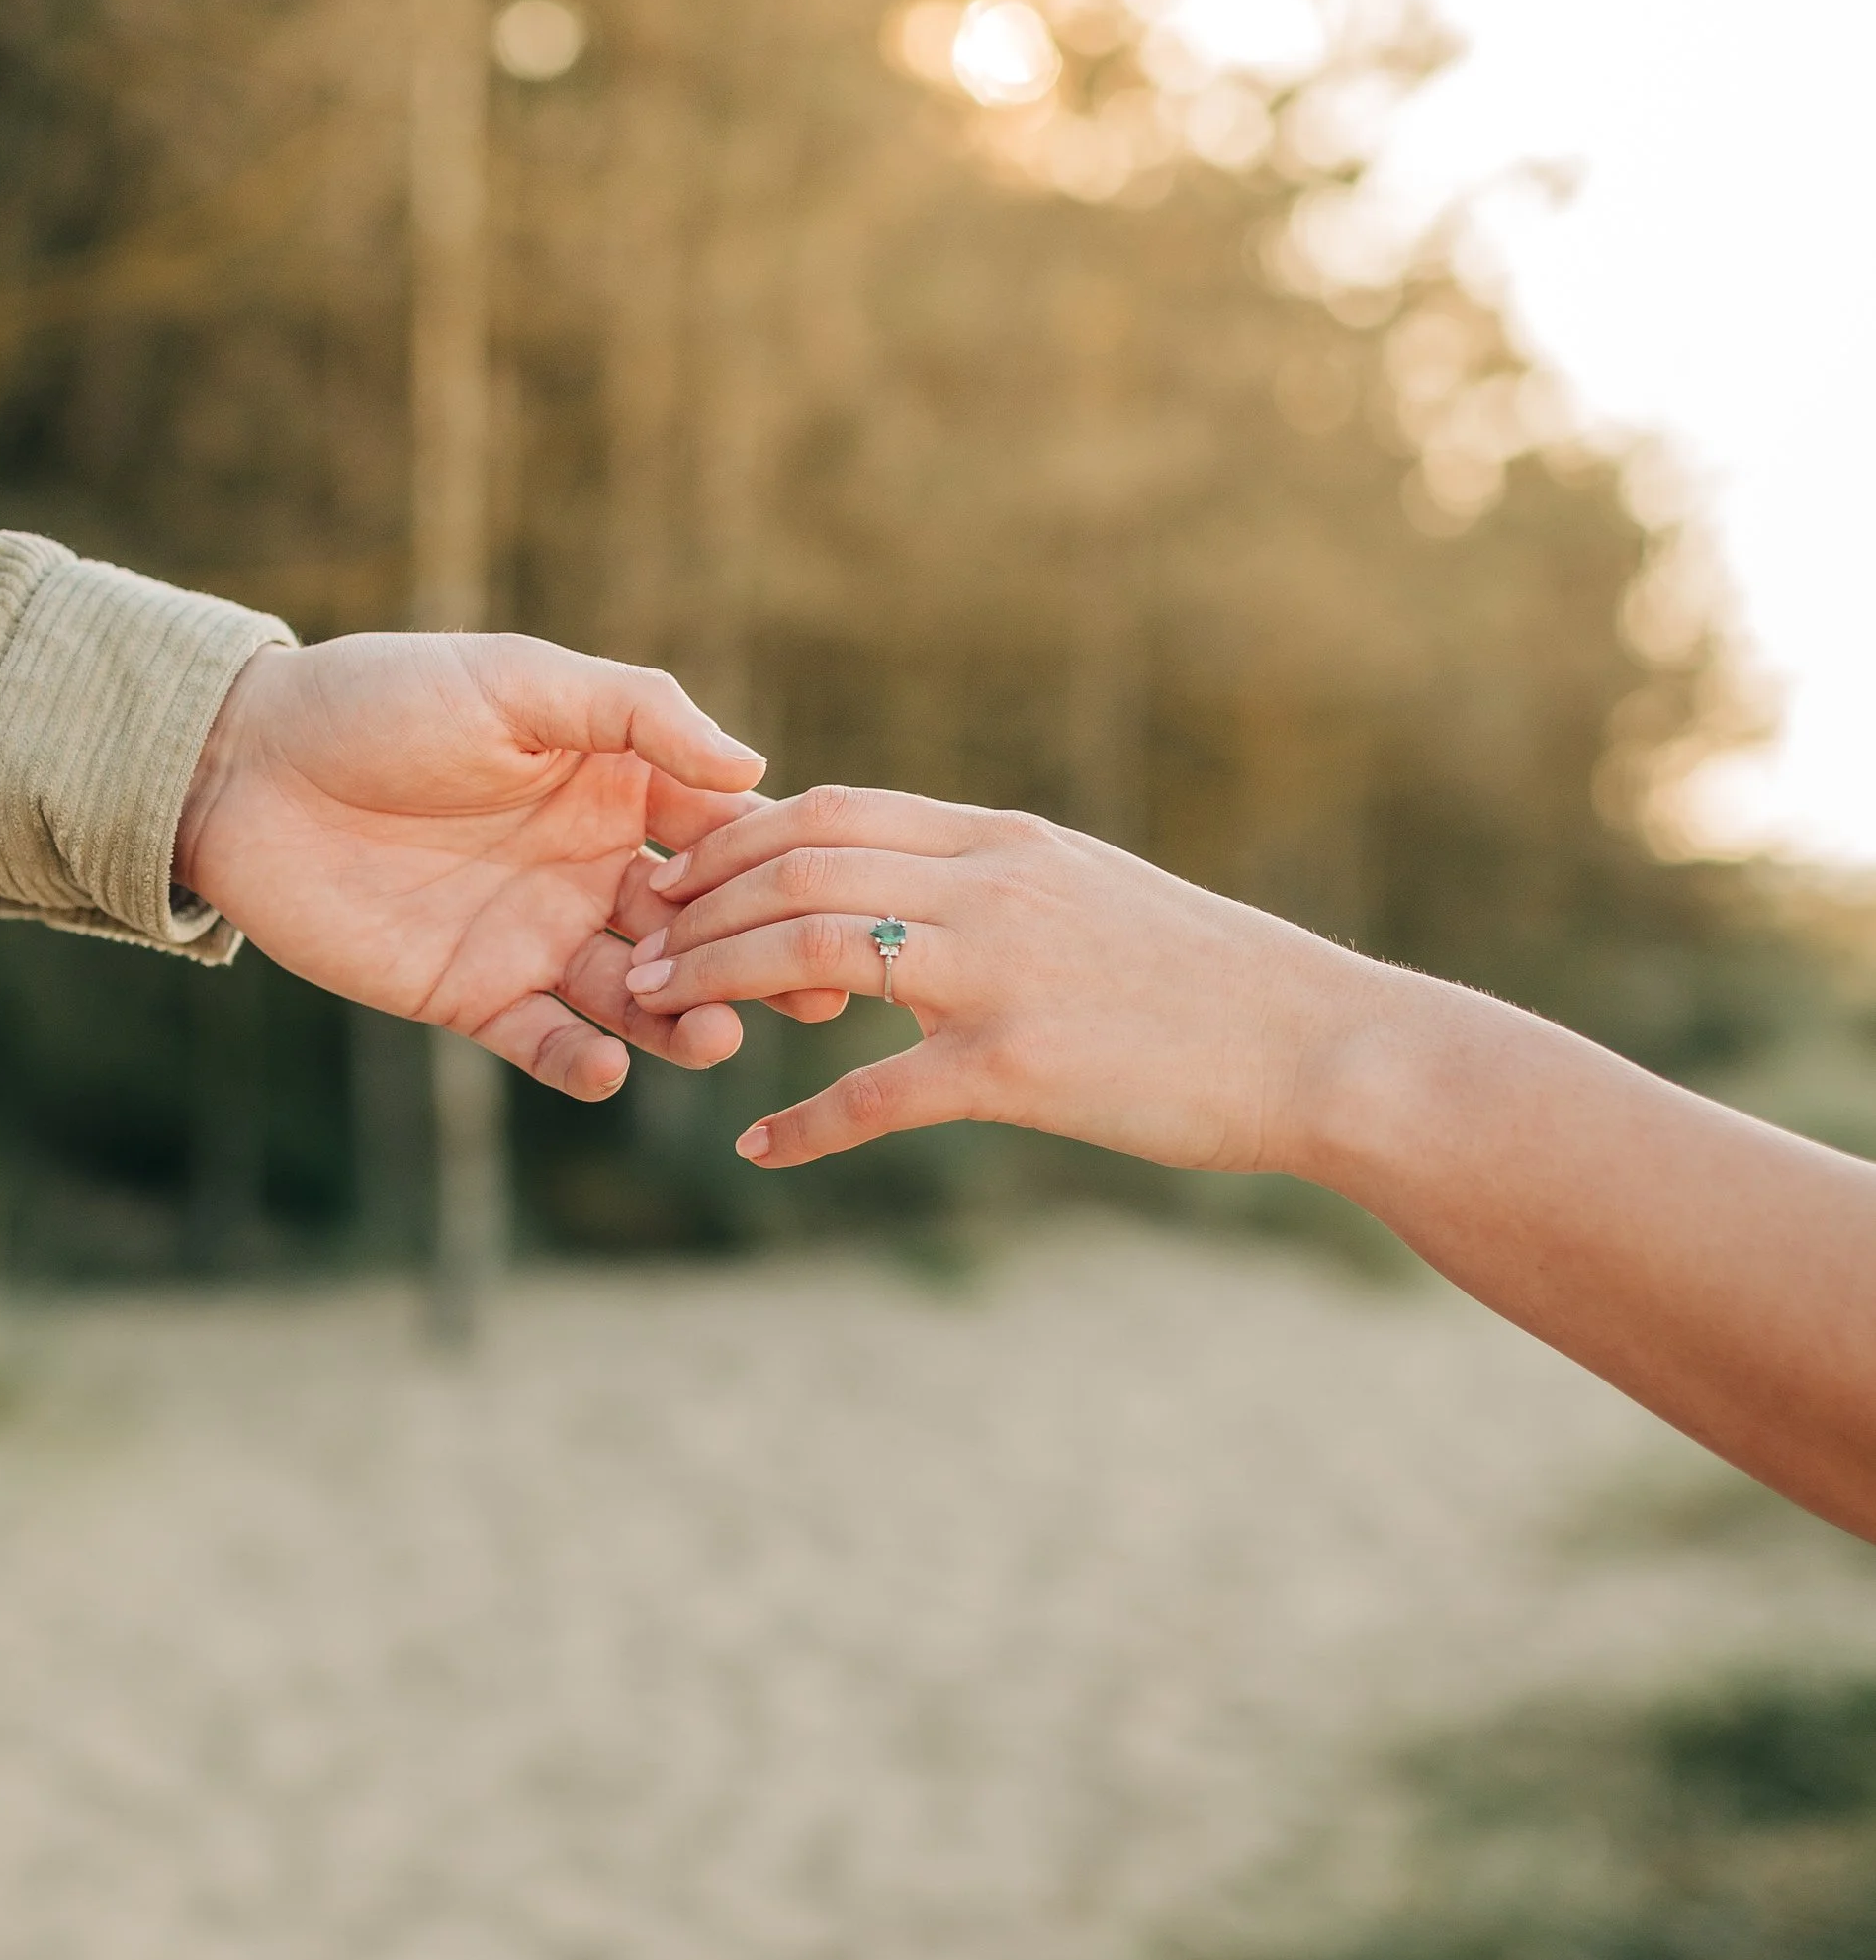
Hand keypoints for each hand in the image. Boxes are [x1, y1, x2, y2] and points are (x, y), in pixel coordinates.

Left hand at [175, 632, 779, 1099]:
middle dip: (750, 964)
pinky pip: (545, 1043)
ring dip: (680, 1021)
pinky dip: (582, 1061)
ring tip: (712, 1038)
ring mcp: (535, 938)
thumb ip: (636, 713)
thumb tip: (754, 765)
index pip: (720, 836)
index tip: (831, 899)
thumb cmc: (380, 700)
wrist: (245, 768)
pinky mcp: (472, 996)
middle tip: (806, 998)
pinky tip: (609, 1064)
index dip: (774, 870)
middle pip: (696, 931)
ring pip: (636, 996)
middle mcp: (590, 870)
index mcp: (614, 788)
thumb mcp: (518, 680)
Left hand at [618, 784, 1363, 1167]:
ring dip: (719, 981)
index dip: (734, 839)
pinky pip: (877, 1095)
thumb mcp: (1090, 894)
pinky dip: (804, 1125)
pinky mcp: (1017, 1070)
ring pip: (811, 953)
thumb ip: (992, 882)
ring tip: (662, 1011)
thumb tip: (905, 890)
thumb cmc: (1207, 980)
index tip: (680, 874)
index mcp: (1004, 841)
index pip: (832, 810)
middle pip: (797, 867)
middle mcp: (991, 887)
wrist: (1316, 1044)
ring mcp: (1000, 975)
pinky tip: (760, 1150)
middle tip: (641, 943)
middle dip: (701, 904)